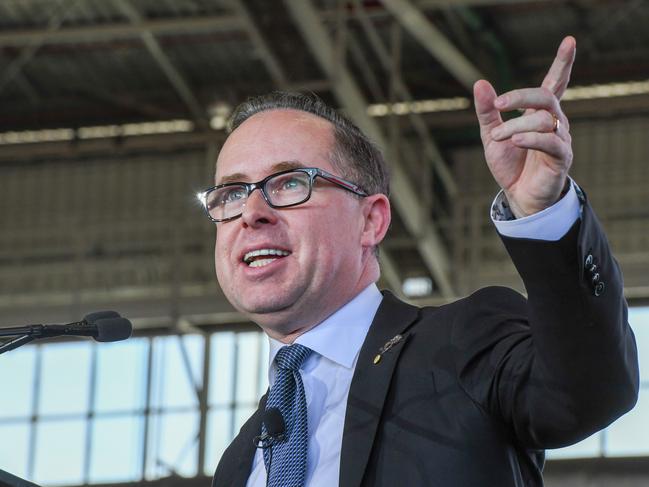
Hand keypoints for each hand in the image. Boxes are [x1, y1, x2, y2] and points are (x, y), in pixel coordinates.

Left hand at [474, 36, 575, 216]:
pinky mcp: (562, 157)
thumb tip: (480, 83)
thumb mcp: (491, 135)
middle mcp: (554, 121)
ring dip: (515, 126)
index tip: (569, 41)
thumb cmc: (510, 163)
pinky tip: (515, 140)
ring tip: (497, 137)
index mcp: (539, 113)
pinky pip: (551, 142)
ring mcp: (561, 138)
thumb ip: (487, 111)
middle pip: (545, 96)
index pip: (555, 83)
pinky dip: (531, 138)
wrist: (517, 196)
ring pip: (543, 120)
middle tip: (497, 104)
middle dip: (520, 96)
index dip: (563, 63)